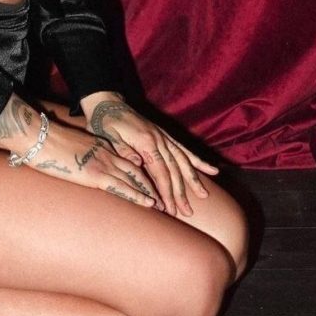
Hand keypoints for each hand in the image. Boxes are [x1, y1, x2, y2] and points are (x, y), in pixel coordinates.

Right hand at [0, 94, 155, 207]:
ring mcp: (102, 164)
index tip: (155, 183)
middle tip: (168, 196)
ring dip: (151, 192)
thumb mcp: (72, 146)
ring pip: (135, 179)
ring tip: (164, 204)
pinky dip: (138, 195)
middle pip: (137, 170)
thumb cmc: (49, 142)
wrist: (39, 137)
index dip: (143, 173)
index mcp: (101, 146)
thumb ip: (83, 154)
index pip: (129, 161)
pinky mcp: (95, 175)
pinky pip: (122, 187)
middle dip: (154, 184)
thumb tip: (82, 163)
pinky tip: (149, 203)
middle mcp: (107, 153)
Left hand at [81, 93, 218, 216]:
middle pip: (173, 170)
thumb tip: (138, 164)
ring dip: (193, 179)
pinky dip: (197, 160)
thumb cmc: (104, 122)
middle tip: (187, 212)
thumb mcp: (107, 136)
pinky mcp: (164, 135)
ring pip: (183, 161)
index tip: (169, 209)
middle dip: (180, 192)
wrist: (107, 103)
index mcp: (145, 142)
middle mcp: (158, 140)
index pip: (160, 172)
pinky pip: (183, 149)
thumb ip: (123, 150)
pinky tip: (211, 170)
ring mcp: (163, 137)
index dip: (165, 192)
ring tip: (204, 196)